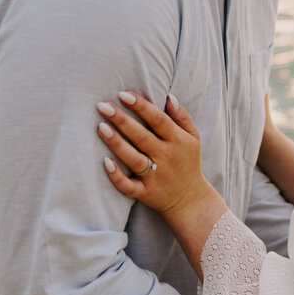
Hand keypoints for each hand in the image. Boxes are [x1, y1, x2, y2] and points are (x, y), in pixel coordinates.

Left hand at [97, 91, 218, 221]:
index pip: (158, 119)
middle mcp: (166, 157)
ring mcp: (155, 177)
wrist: (190, 200)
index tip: (123, 94)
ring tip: (101, 126)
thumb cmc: (188, 162)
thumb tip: (169, 96)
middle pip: (142, 136)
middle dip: (122, 120)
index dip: (141, 106)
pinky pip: (128, 185)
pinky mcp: (145, 193)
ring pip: (133, 158)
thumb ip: (182, 116)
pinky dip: (117, 176)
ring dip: (116, 143)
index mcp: (178, 141)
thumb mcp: (193, 137)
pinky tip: (105, 162)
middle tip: (103, 105)